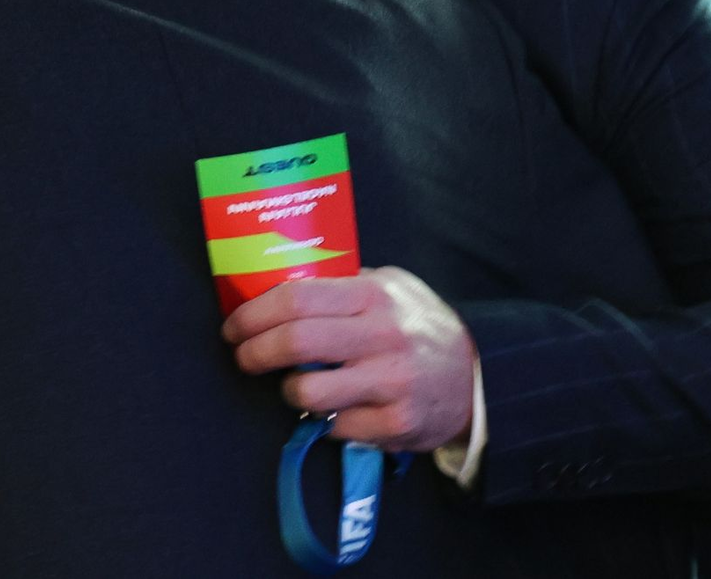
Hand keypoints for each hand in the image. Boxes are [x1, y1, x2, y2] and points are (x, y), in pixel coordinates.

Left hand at [222, 266, 476, 452]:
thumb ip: (341, 284)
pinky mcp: (396, 423)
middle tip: (242, 357)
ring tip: (292, 384)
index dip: (254, 313)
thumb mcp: (388, 285)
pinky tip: (333, 407)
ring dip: (288, 391)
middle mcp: (381, 336)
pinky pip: (336, 426)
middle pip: (296, 342)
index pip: (297, 298)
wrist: (476, 374)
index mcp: (372, 295)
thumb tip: (278, 285)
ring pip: (309, 392)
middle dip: (255, 352)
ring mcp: (390, 382)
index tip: (234, 326)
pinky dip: (324, 420)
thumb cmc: (418, 323)